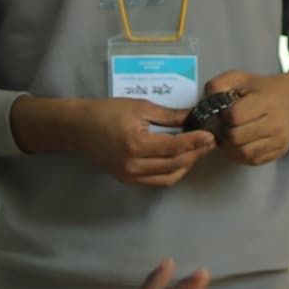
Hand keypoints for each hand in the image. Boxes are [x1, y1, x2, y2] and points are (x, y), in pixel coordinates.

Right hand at [40, 97, 214, 186]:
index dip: (195, 142)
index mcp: (136, 144)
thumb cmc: (106, 112)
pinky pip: (157, 181)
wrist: (78, 128)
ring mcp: (130, 175)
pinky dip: (172, 173)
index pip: (174, 147)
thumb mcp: (139, 107)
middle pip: (175, 164)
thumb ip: (169, 115)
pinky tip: (180, 161)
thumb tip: (193, 117)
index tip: (210, 136)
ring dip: (186, 166)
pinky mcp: (127, 179)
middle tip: (209, 143)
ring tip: (197, 151)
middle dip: (195, 154)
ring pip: (168, 177)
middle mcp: (134, 164)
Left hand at [204, 69, 288, 166]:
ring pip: (241, 153)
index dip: (223, 116)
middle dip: (224, 132)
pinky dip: (239, 153)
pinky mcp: (278, 152)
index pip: (234, 116)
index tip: (225, 112)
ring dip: (229, 145)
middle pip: (235, 137)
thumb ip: (217, 86)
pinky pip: (251, 160)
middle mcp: (276, 123)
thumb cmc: (263, 90)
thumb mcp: (239, 78)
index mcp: (267, 100)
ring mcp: (279, 140)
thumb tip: (205, 104)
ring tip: (230, 134)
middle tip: (225, 125)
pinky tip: (240, 142)